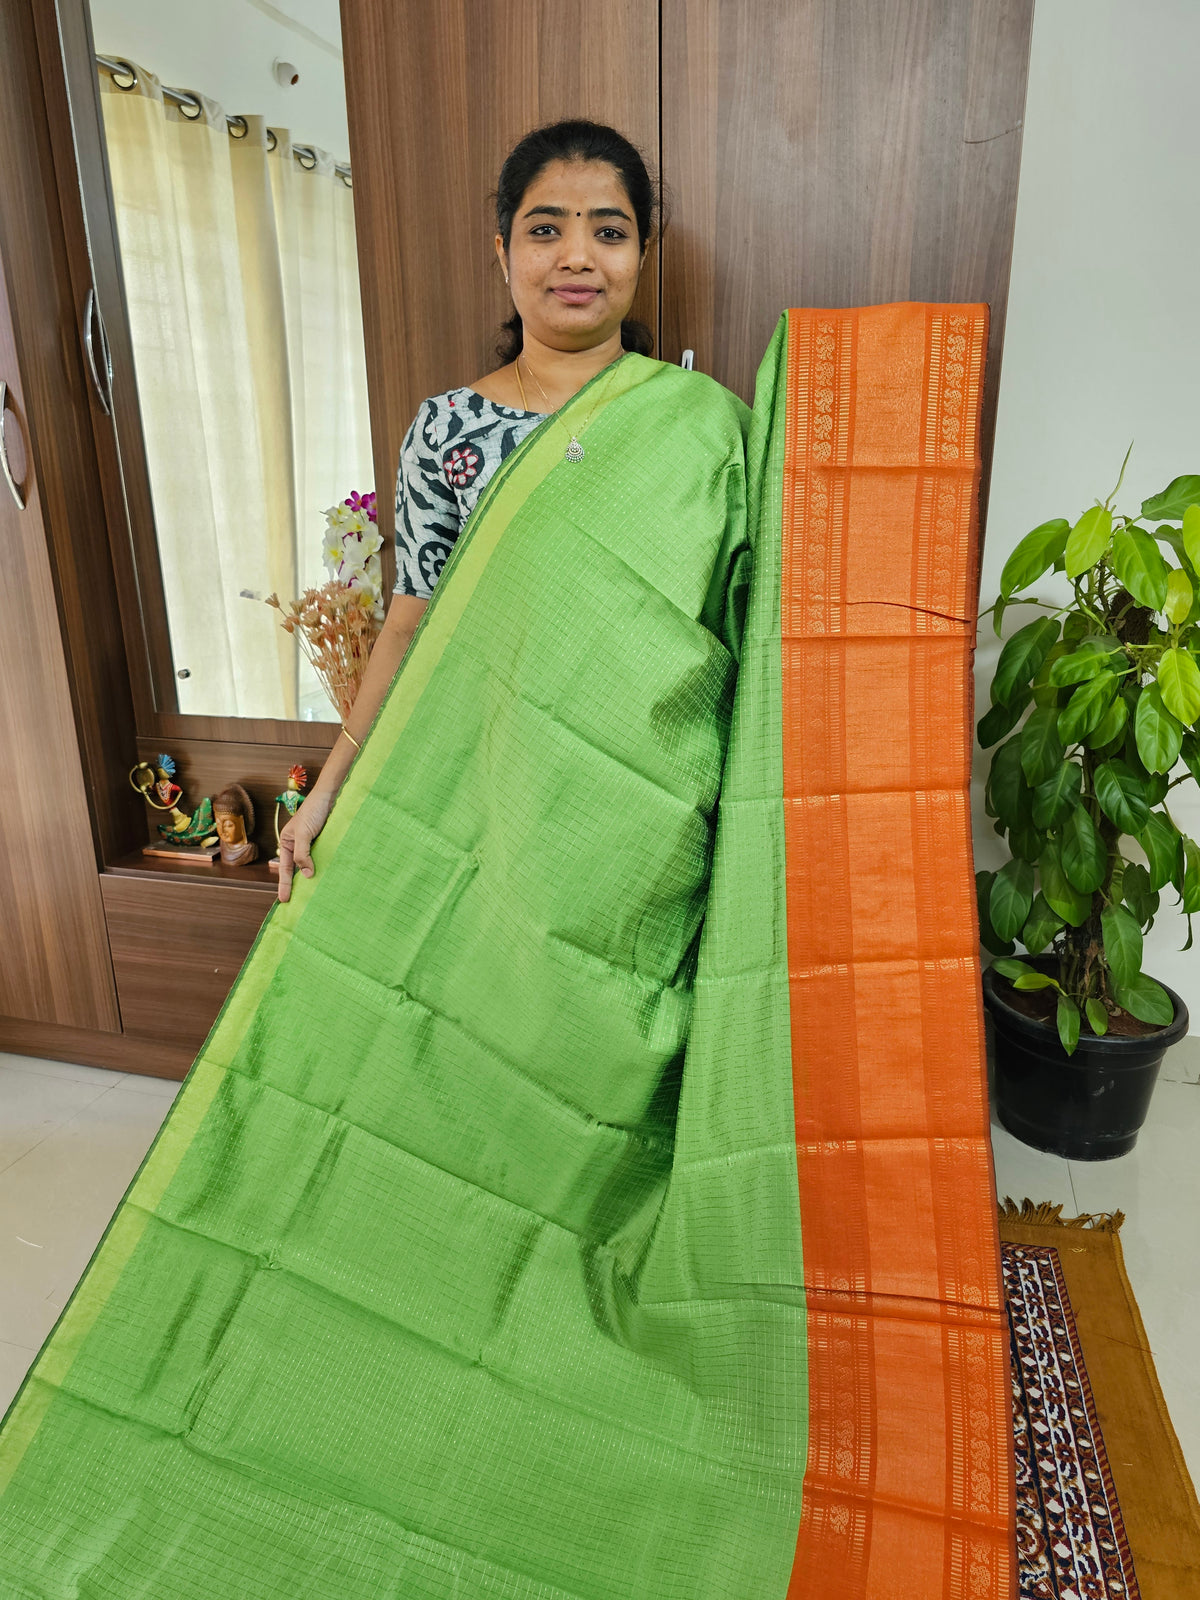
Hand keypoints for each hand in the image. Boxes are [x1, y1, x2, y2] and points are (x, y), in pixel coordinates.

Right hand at [277, 788, 334, 902]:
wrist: (330, 796)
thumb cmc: (313, 811)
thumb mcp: (303, 834)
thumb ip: (303, 854)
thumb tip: (307, 875)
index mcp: (287, 843)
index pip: (286, 869)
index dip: (285, 885)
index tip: (284, 900)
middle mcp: (298, 846)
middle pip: (297, 870)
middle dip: (298, 885)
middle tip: (298, 904)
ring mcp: (312, 846)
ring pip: (311, 866)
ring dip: (313, 878)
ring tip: (314, 896)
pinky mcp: (325, 844)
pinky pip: (323, 860)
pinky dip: (325, 869)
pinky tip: (328, 879)